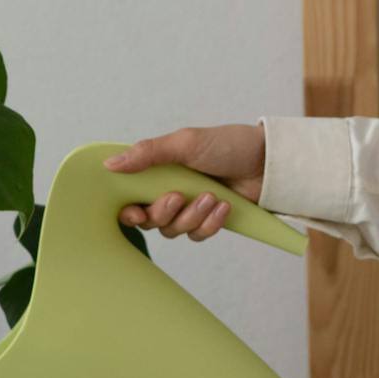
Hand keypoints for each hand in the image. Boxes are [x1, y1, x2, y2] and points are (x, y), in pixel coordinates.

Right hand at [101, 124, 267, 238]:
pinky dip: (210, 224)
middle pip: (150, 219)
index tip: (134, 211)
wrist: (268, 161)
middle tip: (178, 197)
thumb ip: (147, 153)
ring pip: (174, 229)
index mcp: (158, 171)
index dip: (129, 210)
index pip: (131, 196)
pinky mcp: (209, 221)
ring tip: (212, 197)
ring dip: (192, 216)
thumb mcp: (185, 143)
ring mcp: (190, 207)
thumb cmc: (228, 145)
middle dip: (164, 212)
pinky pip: (198, 235)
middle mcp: (170, 190)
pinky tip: (224, 207)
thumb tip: (110, 164)